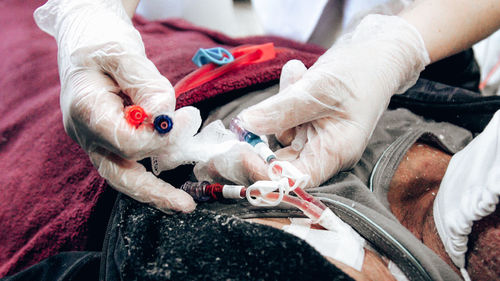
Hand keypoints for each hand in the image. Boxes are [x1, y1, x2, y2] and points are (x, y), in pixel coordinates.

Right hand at [34, 0, 195, 211]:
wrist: (86, 39)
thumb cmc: (102, 40)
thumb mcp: (124, 53)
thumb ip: (147, 87)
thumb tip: (166, 117)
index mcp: (85, 110)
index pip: (125, 141)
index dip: (160, 137)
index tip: (187, 118)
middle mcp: (86, 133)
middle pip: (118, 175)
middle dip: (153, 192)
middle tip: (185, 206)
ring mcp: (95, 140)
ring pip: (123, 175)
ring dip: (154, 187)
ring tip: (183, 200)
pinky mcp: (108, 139)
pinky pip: (130, 162)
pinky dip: (152, 169)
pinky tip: (173, 173)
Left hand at [237, 15, 429, 187]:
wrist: (377, 54)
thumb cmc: (360, 72)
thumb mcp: (319, 89)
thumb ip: (283, 109)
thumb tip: (246, 124)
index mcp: (334, 152)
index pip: (295, 178)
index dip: (266, 173)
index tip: (240, 153)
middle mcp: (323, 151)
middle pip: (281, 161)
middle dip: (262, 140)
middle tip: (241, 126)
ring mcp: (314, 137)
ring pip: (279, 134)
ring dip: (278, 107)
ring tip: (298, 75)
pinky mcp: (306, 122)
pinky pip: (283, 117)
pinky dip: (283, 97)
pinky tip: (298, 73)